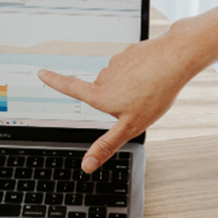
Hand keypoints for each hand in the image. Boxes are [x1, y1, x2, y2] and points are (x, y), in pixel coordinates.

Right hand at [38, 19, 210, 172]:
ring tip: (149, 87)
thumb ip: (106, 145)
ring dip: (130, 84)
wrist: (176, 58)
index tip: (41, 73)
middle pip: (104, 90)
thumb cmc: (155, 93)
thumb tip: (86, 165)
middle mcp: (105, 76)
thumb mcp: (130, 127)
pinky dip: (139, 71)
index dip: (54, 81)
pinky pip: (131, 66)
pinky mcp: (130, 52)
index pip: (70, 87)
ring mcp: (118, 61)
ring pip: (119, 78)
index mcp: (101, 94)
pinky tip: (153, 74)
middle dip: (118, 97)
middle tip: (139, 102)